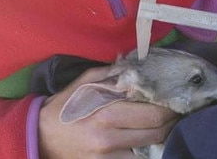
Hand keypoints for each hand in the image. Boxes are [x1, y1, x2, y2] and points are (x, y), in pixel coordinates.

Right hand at [38, 66, 179, 158]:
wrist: (39, 138)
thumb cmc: (64, 107)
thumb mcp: (83, 83)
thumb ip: (110, 73)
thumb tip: (136, 66)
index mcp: (106, 113)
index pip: (152, 113)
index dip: (169, 107)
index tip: (175, 101)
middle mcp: (109, 138)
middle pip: (156, 132)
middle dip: (171, 122)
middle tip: (176, 113)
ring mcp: (107, 157)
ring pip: (149, 150)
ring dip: (161, 139)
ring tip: (165, 127)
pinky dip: (145, 152)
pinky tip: (148, 142)